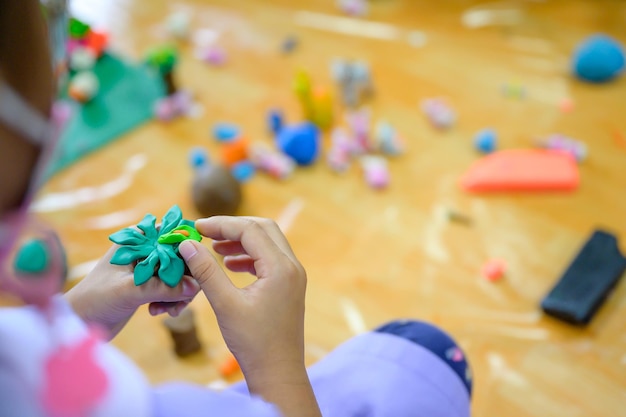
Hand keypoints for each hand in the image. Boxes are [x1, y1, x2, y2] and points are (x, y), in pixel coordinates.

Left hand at [65, 244, 200, 339]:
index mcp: (137, 239)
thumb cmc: (94, 299)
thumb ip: (162, 288)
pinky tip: (158, 312)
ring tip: (168, 310)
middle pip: (181, 257)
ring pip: (180, 275)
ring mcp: (148, 269)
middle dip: (185, 278)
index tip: (197, 272)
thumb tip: (195, 286)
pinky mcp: (150, 286)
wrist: (78, 324)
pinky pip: (173, 289)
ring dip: (179, 293)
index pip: (173, 236)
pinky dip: (172, 301)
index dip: (189, 252)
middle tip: (182, 299)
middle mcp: (145, 250)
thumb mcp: (129, 291)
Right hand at [179, 217, 320, 416]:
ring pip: (268, 243)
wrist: (277, 372)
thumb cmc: (253, 342)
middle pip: (263, 229)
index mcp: (280, 268)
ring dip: (241, 241)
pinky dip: (249, 256)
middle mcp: (292, 266)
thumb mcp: (225, 304)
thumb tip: (187, 244)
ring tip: (214, 248)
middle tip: (206, 233)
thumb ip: (206, 271)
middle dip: (233, 228)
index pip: (250, 230)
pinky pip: (269, 259)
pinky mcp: (289, 286)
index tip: (196, 227)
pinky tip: (229, 265)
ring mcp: (293, 276)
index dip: (222, 224)